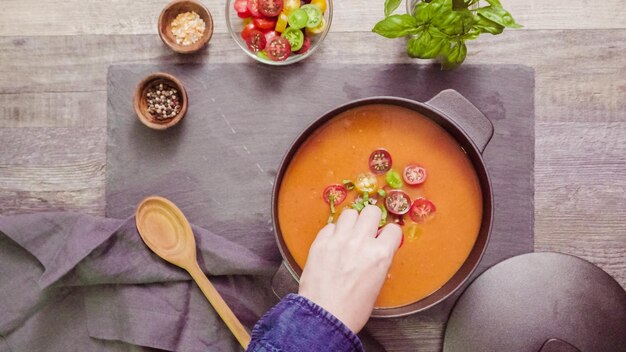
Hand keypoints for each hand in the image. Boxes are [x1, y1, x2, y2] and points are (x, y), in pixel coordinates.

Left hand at [298, 205, 401, 332]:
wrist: (324, 317)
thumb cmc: (352, 309)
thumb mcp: (377, 284)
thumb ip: (379, 260)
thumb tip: (377, 249)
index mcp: (380, 255)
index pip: (393, 229)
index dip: (389, 234)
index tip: (384, 238)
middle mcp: (361, 242)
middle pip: (371, 212)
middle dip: (371, 221)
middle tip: (366, 231)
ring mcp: (338, 240)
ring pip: (350, 213)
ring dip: (351, 222)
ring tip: (348, 235)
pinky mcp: (320, 242)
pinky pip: (330, 226)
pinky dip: (333, 232)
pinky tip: (333, 244)